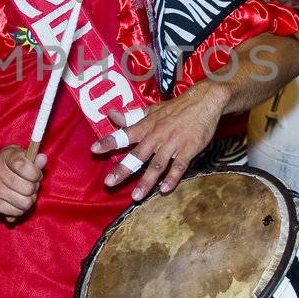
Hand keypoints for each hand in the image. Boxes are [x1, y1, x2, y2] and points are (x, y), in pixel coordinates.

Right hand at [0, 145, 44, 218]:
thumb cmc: (2, 163)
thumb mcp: (16, 154)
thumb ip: (32, 158)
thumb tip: (43, 158)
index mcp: (5, 157)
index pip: (25, 167)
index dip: (36, 173)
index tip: (34, 174)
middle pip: (28, 188)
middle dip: (33, 188)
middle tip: (29, 185)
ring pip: (25, 203)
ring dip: (28, 200)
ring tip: (23, 194)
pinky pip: (17, 212)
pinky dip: (20, 209)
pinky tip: (15, 201)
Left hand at [92, 81, 227, 199]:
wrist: (204, 101)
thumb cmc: (176, 108)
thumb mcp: (152, 111)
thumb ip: (132, 117)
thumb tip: (111, 115)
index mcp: (147, 126)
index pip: (124, 134)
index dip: (109, 142)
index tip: (94, 150)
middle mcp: (157, 135)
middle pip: (138, 155)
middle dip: (123, 169)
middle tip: (109, 183)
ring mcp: (173, 143)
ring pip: (157, 165)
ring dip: (146, 181)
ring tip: (136, 196)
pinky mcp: (188, 149)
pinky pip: (179, 166)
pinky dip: (172, 178)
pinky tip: (164, 190)